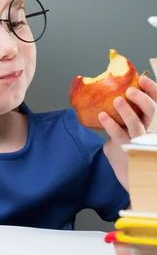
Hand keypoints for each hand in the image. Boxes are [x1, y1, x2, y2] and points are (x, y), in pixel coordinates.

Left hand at [98, 74, 156, 189]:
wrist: (130, 175)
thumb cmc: (131, 148)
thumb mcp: (133, 131)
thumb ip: (129, 116)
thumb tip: (115, 97)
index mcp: (152, 124)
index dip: (153, 90)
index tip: (142, 79)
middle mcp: (149, 131)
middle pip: (153, 112)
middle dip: (143, 99)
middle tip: (130, 90)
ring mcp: (139, 141)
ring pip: (136, 125)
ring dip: (127, 112)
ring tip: (117, 100)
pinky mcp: (126, 149)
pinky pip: (119, 135)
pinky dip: (110, 124)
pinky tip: (102, 115)